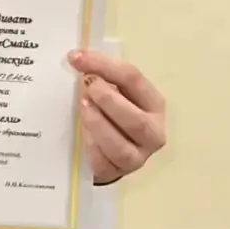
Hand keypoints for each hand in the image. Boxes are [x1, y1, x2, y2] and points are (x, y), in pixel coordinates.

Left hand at [68, 49, 166, 183]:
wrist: (107, 150)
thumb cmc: (109, 113)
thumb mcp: (110, 92)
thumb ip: (101, 76)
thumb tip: (77, 59)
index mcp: (153, 103)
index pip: (133, 79)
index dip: (103, 65)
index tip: (76, 57)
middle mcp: (153, 132)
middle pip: (136, 119)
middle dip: (108, 100)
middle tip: (86, 85)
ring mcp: (138, 156)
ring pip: (120, 145)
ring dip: (98, 123)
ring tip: (82, 106)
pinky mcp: (118, 171)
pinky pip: (103, 160)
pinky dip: (91, 145)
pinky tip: (81, 133)